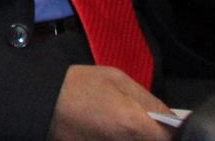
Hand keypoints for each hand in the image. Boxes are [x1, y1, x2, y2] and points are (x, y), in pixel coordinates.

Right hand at [50, 65, 172, 140]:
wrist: (39, 104)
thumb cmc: (76, 87)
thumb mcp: (116, 79)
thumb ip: (149, 100)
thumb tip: (172, 118)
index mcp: (136, 125)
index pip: (173, 138)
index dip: (174, 132)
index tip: (169, 126)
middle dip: (156, 135)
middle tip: (142, 123)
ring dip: (138, 137)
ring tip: (122, 126)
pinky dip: (122, 139)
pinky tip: (112, 132)